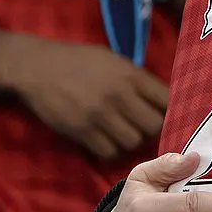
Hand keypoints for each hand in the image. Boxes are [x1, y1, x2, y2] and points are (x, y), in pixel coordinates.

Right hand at [4, 33, 168, 159]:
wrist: (37, 67)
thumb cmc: (80, 60)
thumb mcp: (116, 60)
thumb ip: (139, 79)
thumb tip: (164, 98)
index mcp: (132, 75)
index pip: (168, 100)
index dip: (173, 110)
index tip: (170, 114)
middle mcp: (120, 96)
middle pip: (154, 126)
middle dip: (154, 129)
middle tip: (146, 127)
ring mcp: (100, 115)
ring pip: (133, 142)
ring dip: (133, 141)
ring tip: (126, 133)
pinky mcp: (81, 131)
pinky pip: (109, 152)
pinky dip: (112, 150)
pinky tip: (109, 141)